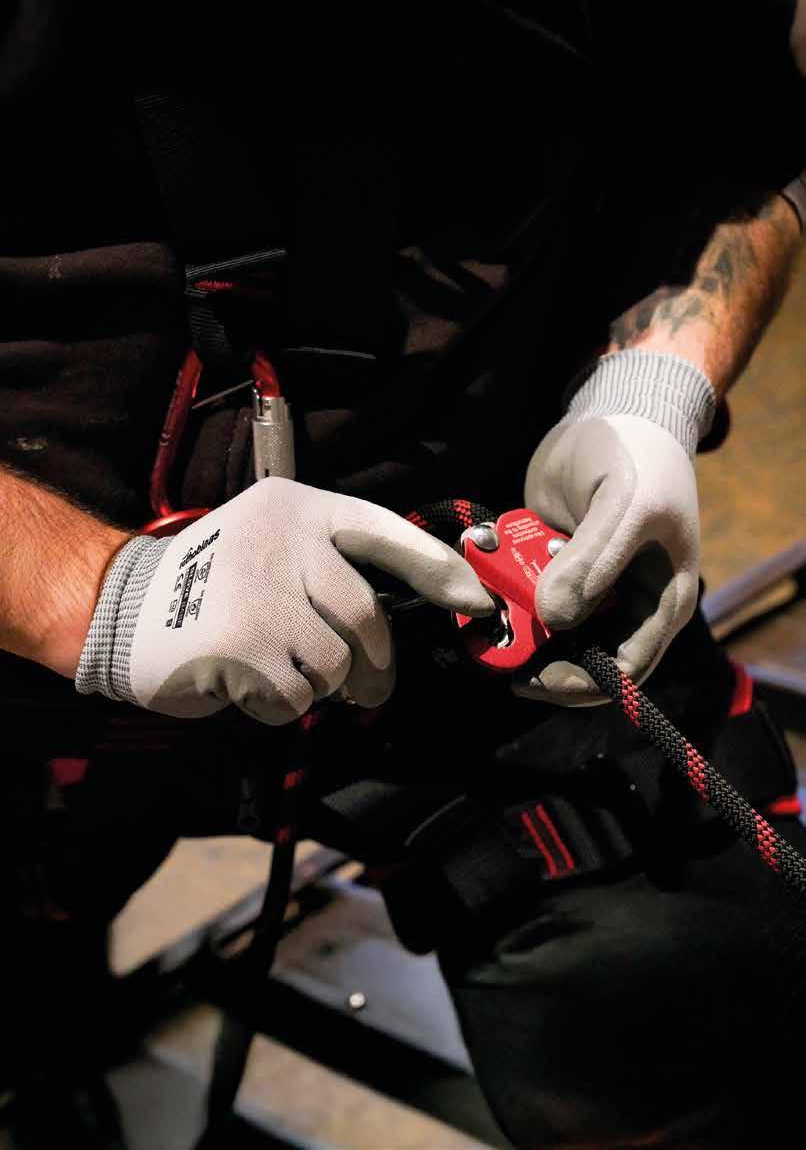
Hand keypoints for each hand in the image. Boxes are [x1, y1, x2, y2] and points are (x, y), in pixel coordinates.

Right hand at [76, 478, 492, 723]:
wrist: (121, 606)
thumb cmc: (217, 586)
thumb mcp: (273, 548)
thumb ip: (333, 567)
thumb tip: (420, 611)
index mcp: (297, 509)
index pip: (384, 532)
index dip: (437, 569)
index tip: (474, 602)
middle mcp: (281, 539)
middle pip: (367, 617)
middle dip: (374, 664)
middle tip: (366, 687)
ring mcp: (258, 590)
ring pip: (336, 663)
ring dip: (318, 684)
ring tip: (281, 669)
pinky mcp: (239, 643)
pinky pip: (297, 697)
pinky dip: (282, 705)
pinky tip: (249, 684)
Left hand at [515, 352, 714, 705]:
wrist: (617, 408)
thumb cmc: (635, 456)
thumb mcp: (621, 506)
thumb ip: (590, 564)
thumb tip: (554, 620)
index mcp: (659, 602)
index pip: (623, 670)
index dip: (578, 684)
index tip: (530, 676)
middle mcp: (625, 601)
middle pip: (581, 655)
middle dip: (540, 654)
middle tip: (494, 647)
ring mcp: (589, 582)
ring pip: (548, 625)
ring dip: (516, 620)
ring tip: (485, 605)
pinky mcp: (557, 560)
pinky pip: (527, 588)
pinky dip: (505, 585)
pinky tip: (487, 568)